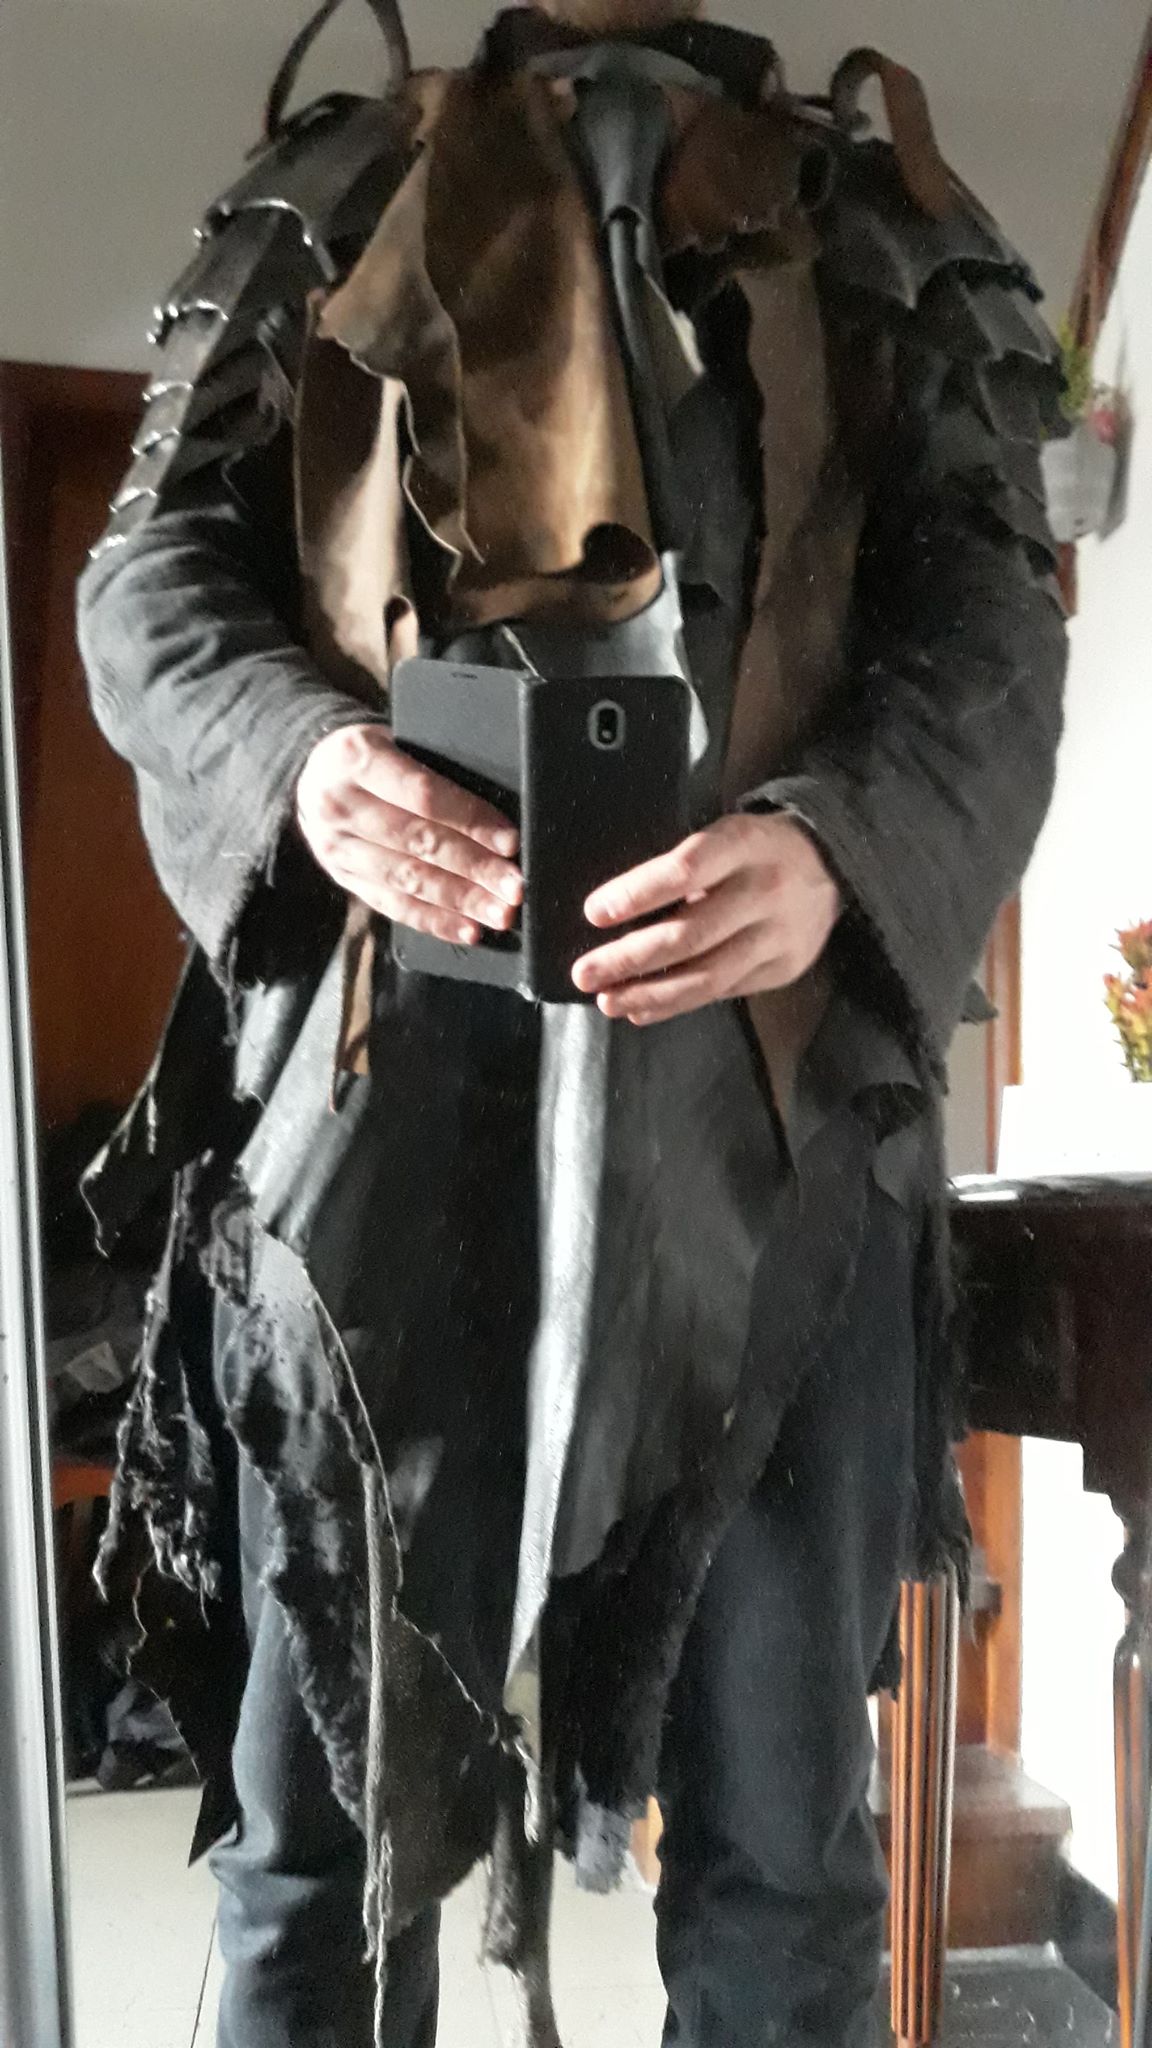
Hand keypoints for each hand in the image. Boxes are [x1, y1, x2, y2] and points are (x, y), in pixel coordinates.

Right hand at [295, 723, 521, 943]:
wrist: (312, 773)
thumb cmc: (372, 754)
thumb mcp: (394, 739)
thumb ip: (434, 768)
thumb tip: (496, 815)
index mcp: (356, 757)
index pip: (424, 795)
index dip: (471, 820)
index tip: (510, 841)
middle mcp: (340, 805)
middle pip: (419, 842)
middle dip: (475, 869)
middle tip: (514, 887)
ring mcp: (337, 847)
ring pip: (408, 879)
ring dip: (460, 901)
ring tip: (499, 914)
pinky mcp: (342, 878)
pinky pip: (393, 905)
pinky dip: (434, 920)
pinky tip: (467, 929)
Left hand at [571, 812, 841, 1024]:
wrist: (833, 866)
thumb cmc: (756, 850)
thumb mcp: (726, 836)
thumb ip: (683, 867)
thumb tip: (611, 911)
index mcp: (744, 845)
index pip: (685, 870)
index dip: (637, 894)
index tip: (595, 913)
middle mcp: (764, 892)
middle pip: (689, 934)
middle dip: (629, 958)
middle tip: (584, 973)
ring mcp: (778, 936)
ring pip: (706, 976)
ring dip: (649, 994)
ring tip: (607, 1001)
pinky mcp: (783, 969)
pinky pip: (722, 993)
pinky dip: (677, 1005)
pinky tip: (642, 1009)